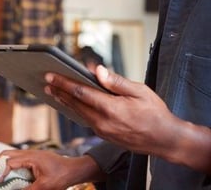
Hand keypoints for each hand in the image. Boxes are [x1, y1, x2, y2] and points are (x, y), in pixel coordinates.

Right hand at [0, 149, 103, 189]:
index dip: (1, 173)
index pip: (10, 162)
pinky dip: (13, 164)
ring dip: (5, 162)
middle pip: (8, 153)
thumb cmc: (61, 177)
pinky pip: (20, 158)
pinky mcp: (36, 159)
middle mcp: (30, 153)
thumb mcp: (43, 187)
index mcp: (31, 157)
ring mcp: (33, 155)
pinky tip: (10, 172)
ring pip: (14, 155)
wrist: (74, 170)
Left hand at [45, 65, 180, 158]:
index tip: (51, 76)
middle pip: (75, 104)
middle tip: (46, 81)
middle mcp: (103, 122)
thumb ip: (117, 81)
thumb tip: (97, 70)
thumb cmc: (155, 113)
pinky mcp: (105, 136)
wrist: (164, 140)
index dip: (64, 83)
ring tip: (53, 92)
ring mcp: (103, 131)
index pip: (81, 92)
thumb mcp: (140, 92)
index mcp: (111, 108)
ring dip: (65, 101)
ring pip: (78, 114)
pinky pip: (86, 120)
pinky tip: (72, 104)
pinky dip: (76, 110)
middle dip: (59, 91)